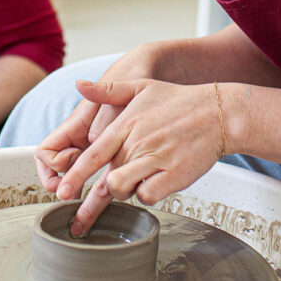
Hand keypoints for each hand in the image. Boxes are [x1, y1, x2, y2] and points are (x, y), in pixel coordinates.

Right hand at [33, 48, 164, 194]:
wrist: (150, 73)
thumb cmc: (129, 80)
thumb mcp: (114, 98)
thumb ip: (101, 123)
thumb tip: (92, 141)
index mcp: (75, 126)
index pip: (46, 152)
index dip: (52, 164)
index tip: (68, 167)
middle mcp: (83, 140)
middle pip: (58, 170)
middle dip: (62, 186)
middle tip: (72, 195)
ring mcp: (100, 150)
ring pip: (82, 178)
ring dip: (82, 198)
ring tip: (84, 215)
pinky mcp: (119, 157)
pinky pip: (104, 178)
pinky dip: (105, 191)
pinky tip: (113, 200)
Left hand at [38, 78, 223, 235]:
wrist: (217, 113)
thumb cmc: (178, 101)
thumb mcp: (140, 87)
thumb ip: (107, 90)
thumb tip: (78, 85)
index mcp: (125, 126)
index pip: (92, 155)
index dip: (74, 176)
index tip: (62, 193)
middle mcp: (137, 144)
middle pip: (106, 178)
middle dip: (104, 189)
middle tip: (107, 194)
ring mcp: (155, 160)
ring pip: (123, 189)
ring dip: (126, 190)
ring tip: (138, 178)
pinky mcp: (173, 176)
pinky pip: (148, 196)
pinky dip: (148, 194)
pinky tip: (156, 181)